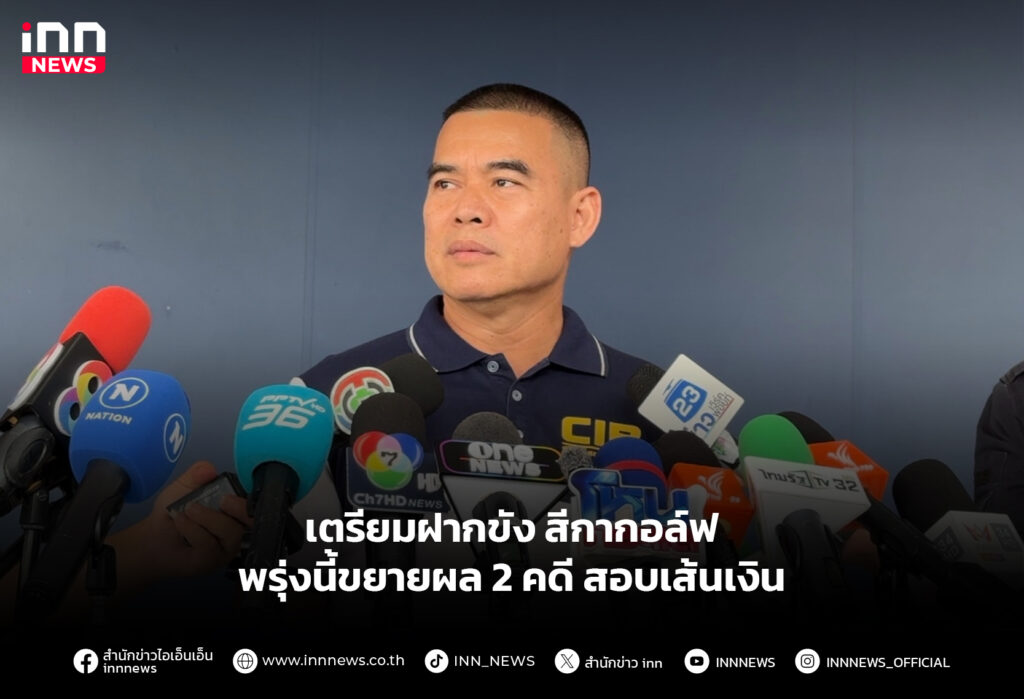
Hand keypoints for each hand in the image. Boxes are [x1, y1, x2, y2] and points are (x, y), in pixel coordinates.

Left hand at [114, 461, 252, 588]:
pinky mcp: (214, 560)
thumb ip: (196, 474)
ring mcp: (227, 546)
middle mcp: (236, 526)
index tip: (232, 493)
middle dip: (239, 508)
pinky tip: (181, 523)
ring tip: (186, 511)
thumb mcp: (183, 487)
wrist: (154, 538)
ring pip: (230, 531)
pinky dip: (193, 530)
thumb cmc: (173, 513)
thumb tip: (210, 469)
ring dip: (207, 518)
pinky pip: (210, 544)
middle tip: (222, 500)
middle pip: (250, 519)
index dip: (250, 498)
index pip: (253, 502)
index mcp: (234, 508)